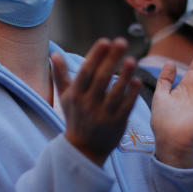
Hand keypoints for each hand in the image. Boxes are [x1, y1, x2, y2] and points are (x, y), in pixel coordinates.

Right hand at [52, 37, 140, 165]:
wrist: (83, 150)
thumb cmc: (75, 118)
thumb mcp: (64, 98)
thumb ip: (60, 75)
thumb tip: (54, 54)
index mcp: (76, 95)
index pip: (85, 72)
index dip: (95, 56)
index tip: (105, 41)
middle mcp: (88, 104)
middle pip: (101, 78)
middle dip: (111, 59)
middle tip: (121, 41)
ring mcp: (103, 114)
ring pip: (115, 92)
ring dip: (124, 75)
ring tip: (132, 59)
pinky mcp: (117, 123)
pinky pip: (126, 106)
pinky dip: (131, 94)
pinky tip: (137, 80)